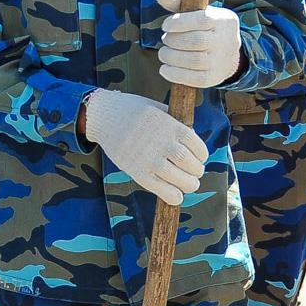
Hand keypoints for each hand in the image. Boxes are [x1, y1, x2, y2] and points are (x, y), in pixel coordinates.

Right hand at [81, 88, 208, 207]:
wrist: (103, 117)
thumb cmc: (132, 111)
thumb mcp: (157, 108)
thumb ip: (174, 121)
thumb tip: (192, 137)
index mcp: (170, 125)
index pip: (196, 145)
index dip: (202, 154)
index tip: (201, 158)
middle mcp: (162, 142)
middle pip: (190, 163)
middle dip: (197, 171)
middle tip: (195, 173)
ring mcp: (149, 158)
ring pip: (179, 178)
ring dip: (189, 184)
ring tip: (189, 184)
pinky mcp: (137, 171)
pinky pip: (159, 188)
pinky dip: (172, 195)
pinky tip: (177, 196)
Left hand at [154, 0, 241, 88]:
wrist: (228, 53)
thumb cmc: (207, 28)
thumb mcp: (198, 12)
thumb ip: (178, 2)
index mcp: (223, 20)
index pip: (202, 20)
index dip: (179, 22)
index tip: (166, 26)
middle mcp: (226, 41)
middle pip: (196, 41)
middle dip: (173, 40)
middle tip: (165, 40)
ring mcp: (221, 61)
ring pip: (194, 61)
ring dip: (171, 57)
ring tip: (164, 53)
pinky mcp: (214, 78)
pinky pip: (194, 79)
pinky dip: (175, 74)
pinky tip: (165, 68)